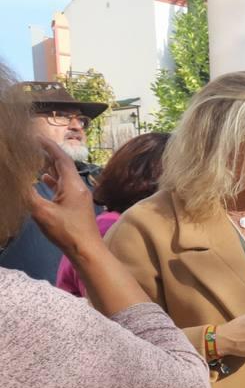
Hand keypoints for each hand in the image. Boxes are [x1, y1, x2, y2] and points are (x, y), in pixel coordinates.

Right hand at [25, 136, 100, 259]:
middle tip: (32, 146)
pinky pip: (63, 187)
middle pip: (62, 166)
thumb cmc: (66, 230)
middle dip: (48, 155)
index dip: (49, 147)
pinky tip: (43, 181)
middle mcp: (78, 187)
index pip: (61, 159)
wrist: (86, 250)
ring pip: (63, 176)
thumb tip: (15, 179)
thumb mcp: (42, 211)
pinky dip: (52, 181)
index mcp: (73, 184)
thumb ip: (27, 193)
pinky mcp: (76, 205)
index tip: (37, 137)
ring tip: (34, 160)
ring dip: (49, 168)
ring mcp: (78, 196)